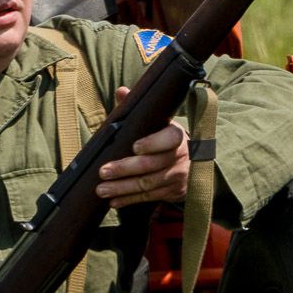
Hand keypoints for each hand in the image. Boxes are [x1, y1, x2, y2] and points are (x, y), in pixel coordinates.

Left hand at [95, 86, 189, 207]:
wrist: (190, 162)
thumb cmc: (163, 139)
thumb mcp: (156, 123)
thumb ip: (138, 110)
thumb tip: (122, 92)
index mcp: (176, 135)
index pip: (168, 139)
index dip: (152, 143)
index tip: (134, 147)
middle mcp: (179, 156)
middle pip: (151, 164)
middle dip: (125, 169)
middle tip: (104, 171)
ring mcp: (176, 176)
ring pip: (148, 184)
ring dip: (123, 188)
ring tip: (102, 189)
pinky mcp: (172, 192)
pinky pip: (149, 197)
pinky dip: (130, 199)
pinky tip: (114, 201)